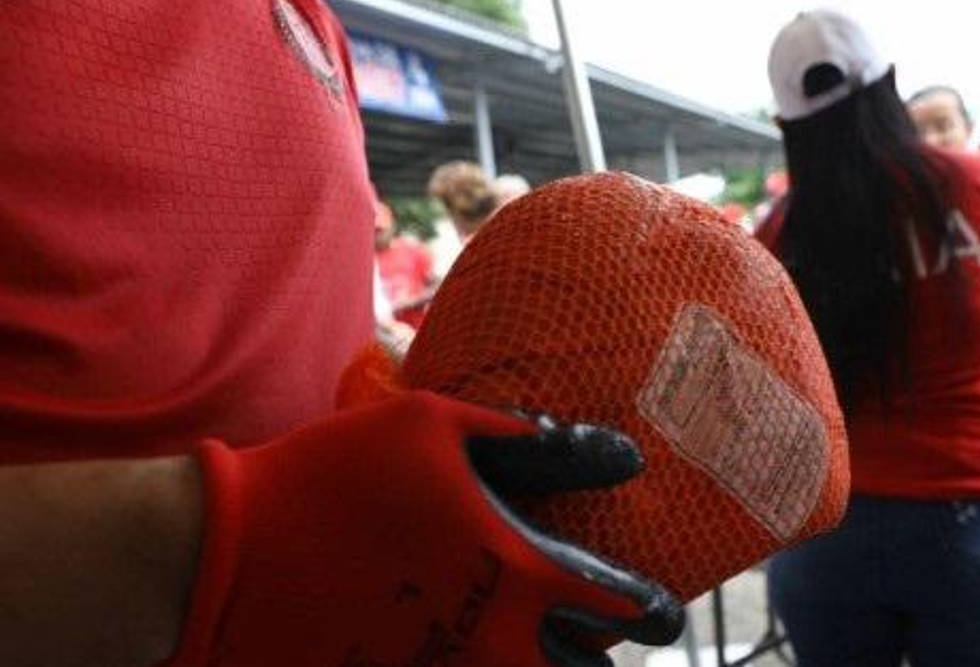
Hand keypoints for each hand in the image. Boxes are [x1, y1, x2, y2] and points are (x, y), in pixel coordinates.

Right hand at [172, 392, 682, 666]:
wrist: (229, 555)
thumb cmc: (339, 474)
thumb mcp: (437, 426)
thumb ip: (535, 440)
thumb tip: (621, 454)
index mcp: (518, 571)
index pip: (623, 606)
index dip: (653, 607)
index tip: (658, 607)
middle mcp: (497, 642)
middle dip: (601, 655)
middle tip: (593, 632)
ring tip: (538, 646)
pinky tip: (474, 653)